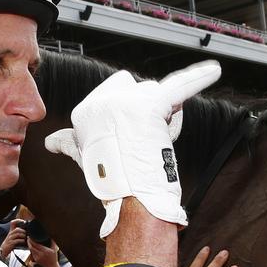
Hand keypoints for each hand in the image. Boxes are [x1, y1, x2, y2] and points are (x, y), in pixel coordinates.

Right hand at [0, 219, 26, 258]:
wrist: (4, 250)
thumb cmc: (10, 243)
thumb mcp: (13, 237)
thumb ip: (18, 234)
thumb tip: (27, 232)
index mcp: (11, 231)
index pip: (12, 223)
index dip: (17, 220)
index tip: (23, 221)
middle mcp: (10, 234)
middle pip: (17, 229)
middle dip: (23, 231)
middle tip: (26, 234)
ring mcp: (10, 238)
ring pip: (17, 234)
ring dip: (23, 235)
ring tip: (25, 238)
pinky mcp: (11, 243)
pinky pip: (16, 240)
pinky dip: (21, 240)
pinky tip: (23, 241)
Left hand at [27, 238, 58, 266]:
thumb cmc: (53, 258)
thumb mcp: (55, 250)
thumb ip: (53, 242)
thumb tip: (51, 236)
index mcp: (45, 251)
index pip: (36, 245)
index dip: (32, 241)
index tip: (30, 237)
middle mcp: (40, 254)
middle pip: (32, 247)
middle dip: (29, 242)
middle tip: (28, 238)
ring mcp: (37, 258)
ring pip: (31, 250)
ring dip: (29, 245)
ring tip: (29, 241)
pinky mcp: (36, 260)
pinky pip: (32, 253)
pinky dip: (31, 249)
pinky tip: (31, 246)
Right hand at [46, 61, 220, 235]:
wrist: (128, 195)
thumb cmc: (109, 178)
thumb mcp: (85, 155)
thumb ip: (68, 142)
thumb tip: (50, 143)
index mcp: (85, 110)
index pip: (119, 97)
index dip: (131, 119)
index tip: (130, 143)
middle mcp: (101, 100)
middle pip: (139, 90)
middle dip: (149, 111)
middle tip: (144, 141)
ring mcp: (125, 100)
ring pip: (158, 93)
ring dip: (165, 116)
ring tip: (155, 143)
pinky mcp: (150, 104)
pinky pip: (179, 87)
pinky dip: (199, 78)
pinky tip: (216, 70)